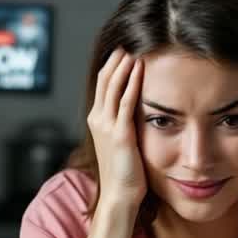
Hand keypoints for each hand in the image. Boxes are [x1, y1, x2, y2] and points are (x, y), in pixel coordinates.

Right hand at [87, 48, 146, 208]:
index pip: (103, 84)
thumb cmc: (125, 174)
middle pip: (104, 79)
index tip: (125, 50)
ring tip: (134, 48)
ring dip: (123, 65)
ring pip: (112, 86)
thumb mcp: (122, 143)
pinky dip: (132, 82)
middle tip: (129, 41)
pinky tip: (140, 68)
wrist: (119, 196)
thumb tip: (140, 110)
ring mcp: (106, 126)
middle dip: (116, 59)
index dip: (112, 65)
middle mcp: (97, 119)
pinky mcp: (119, 134)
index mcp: (97, 120)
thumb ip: (126, 124)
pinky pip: (126, 102)